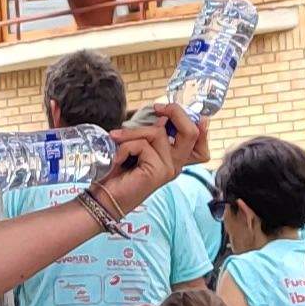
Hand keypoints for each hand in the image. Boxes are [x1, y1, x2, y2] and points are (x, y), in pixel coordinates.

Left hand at [90, 102, 207, 210]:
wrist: (105, 197)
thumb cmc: (119, 172)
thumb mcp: (139, 147)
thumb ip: (154, 135)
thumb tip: (162, 118)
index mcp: (175, 158)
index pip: (199, 139)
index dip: (193, 121)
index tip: (169, 109)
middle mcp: (176, 164)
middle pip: (192, 132)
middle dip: (175, 112)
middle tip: (157, 108)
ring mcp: (169, 169)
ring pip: (158, 133)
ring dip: (132, 132)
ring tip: (117, 139)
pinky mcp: (157, 172)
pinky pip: (142, 145)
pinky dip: (125, 147)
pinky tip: (118, 159)